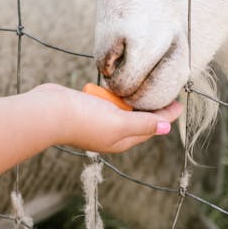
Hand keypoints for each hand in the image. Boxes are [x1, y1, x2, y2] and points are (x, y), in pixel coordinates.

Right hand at [29, 83, 182, 153]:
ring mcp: (98, 121)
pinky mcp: (87, 109)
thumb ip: (143, 124)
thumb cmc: (84, 119)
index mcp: (122, 141)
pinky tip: (119, 87)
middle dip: (152, 109)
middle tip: (166, 91)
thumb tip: (166, 128)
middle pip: (138, 120)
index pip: (150, 128)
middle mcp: (111, 133)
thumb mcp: (119, 122)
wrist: (48, 111)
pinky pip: (107, 103)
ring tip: (147, 87)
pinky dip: (114, 96)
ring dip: (133, 101)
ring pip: (122, 110)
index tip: (179, 102)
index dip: (165, 116)